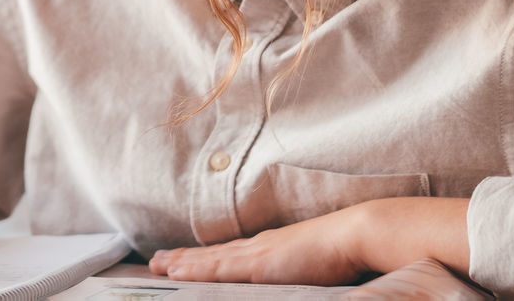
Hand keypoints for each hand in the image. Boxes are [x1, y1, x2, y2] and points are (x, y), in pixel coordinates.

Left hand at [149, 205, 368, 284]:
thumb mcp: (315, 265)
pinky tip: (175, 273)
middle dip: (183, 259)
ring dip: (180, 264)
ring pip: (208, 261)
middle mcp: (258, 247)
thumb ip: (298, 273)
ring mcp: (257, 254)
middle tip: (155, 262)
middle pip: (212, 255)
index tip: (183, 259)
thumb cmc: (346, 251)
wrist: (358, 234)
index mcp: (271, 248)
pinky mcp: (260, 265)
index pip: (230, 253)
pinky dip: (195, 271)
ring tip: (156, 266)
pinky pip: (219, 270)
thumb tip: (293, 279)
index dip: (204, 258)